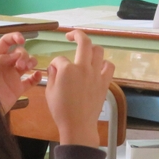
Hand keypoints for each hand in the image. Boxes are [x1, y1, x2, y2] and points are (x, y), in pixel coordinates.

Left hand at [0, 32, 41, 113]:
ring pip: (27, 63)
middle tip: (21, 65)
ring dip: (31, 61)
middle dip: (23, 55)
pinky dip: (36, 77)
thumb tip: (15, 54)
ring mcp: (12, 77)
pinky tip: (37, 75)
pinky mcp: (18, 89)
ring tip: (29, 68)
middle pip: (19, 52)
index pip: (5, 42)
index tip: (22, 40)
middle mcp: (4, 66)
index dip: (14, 37)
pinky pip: (31, 80)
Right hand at [46, 30, 114, 148]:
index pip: (60, 58)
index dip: (55, 63)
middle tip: (71, 35)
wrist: (78, 124)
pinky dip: (105, 63)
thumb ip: (52, 75)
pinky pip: (109, 66)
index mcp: (67, 70)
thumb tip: (55, 66)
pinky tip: (99, 65)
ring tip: (86, 52)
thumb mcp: (49, 92)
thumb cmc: (61, 110)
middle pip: (84, 42)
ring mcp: (96, 73)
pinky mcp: (105, 81)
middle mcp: (83, 67)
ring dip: (92, 48)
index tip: (54, 69)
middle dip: (77, 34)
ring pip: (99, 51)